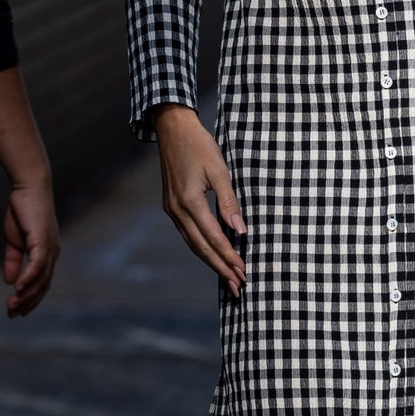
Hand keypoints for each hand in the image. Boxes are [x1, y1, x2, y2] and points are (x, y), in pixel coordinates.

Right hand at [4, 179, 60, 315]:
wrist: (28, 188)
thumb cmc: (22, 211)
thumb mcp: (15, 241)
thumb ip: (13, 261)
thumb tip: (10, 282)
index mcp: (47, 254)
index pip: (42, 283)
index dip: (30, 299)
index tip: (16, 312)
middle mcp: (52, 254)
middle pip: (43, 286)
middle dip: (27, 303)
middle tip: (10, 314)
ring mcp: (50, 248)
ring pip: (41, 279)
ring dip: (26, 295)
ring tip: (12, 306)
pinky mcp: (43, 241)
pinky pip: (37, 265)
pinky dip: (28, 278)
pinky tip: (18, 289)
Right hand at [155, 106, 246, 295]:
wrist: (172, 129)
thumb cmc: (199, 146)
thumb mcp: (219, 170)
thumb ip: (229, 201)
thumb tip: (240, 230)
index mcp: (189, 202)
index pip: (213, 238)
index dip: (228, 257)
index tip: (243, 272)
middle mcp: (177, 210)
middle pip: (201, 248)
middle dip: (220, 268)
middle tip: (238, 286)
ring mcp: (171, 210)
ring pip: (193, 244)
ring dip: (211, 261)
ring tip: (228, 277)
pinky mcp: (172, 206)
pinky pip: (188, 234)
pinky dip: (202, 247)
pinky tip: (213, 255)